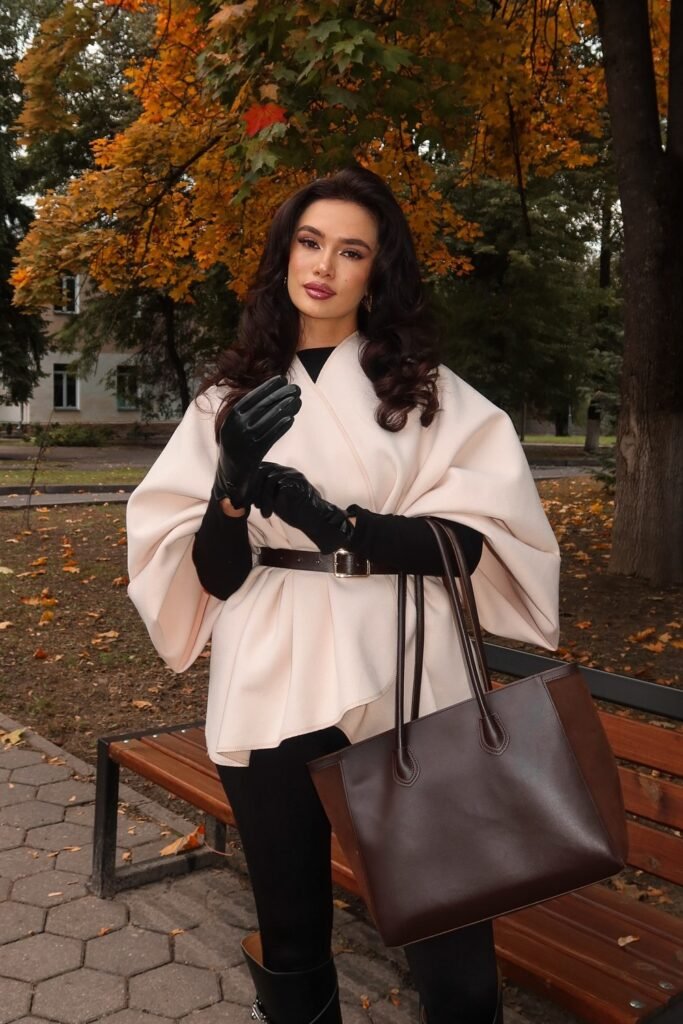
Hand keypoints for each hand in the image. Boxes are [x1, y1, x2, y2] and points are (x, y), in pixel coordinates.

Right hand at [213, 377, 300, 507]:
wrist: (230, 476)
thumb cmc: (237, 448)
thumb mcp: (236, 427)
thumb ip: (248, 414)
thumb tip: (271, 396)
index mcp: (230, 417)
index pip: (252, 397)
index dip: (268, 387)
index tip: (282, 379)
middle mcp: (235, 427)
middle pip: (262, 406)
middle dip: (280, 395)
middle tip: (296, 388)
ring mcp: (244, 440)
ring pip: (268, 420)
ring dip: (285, 408)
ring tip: (298, 401)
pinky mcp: (252, 452)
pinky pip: (270, 437)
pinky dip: (281, 427)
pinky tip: (291, 419)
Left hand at [251, 462, 353, 553]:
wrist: (315, 520)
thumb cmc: (295, 512)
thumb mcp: (274, 502)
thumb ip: (262, 494)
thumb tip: (245, 494)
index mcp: (282, 473)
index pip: (260, 468)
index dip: (249, 482)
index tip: (245, 498)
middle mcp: (287, 471)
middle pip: (262, 470)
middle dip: (253, 489)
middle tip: (251, 505)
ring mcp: (293, 475)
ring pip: (269, 478)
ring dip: (262, 498)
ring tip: (264, 513)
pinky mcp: (297, 483)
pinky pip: (278, 487)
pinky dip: (269, 502)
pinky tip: (268, 513)